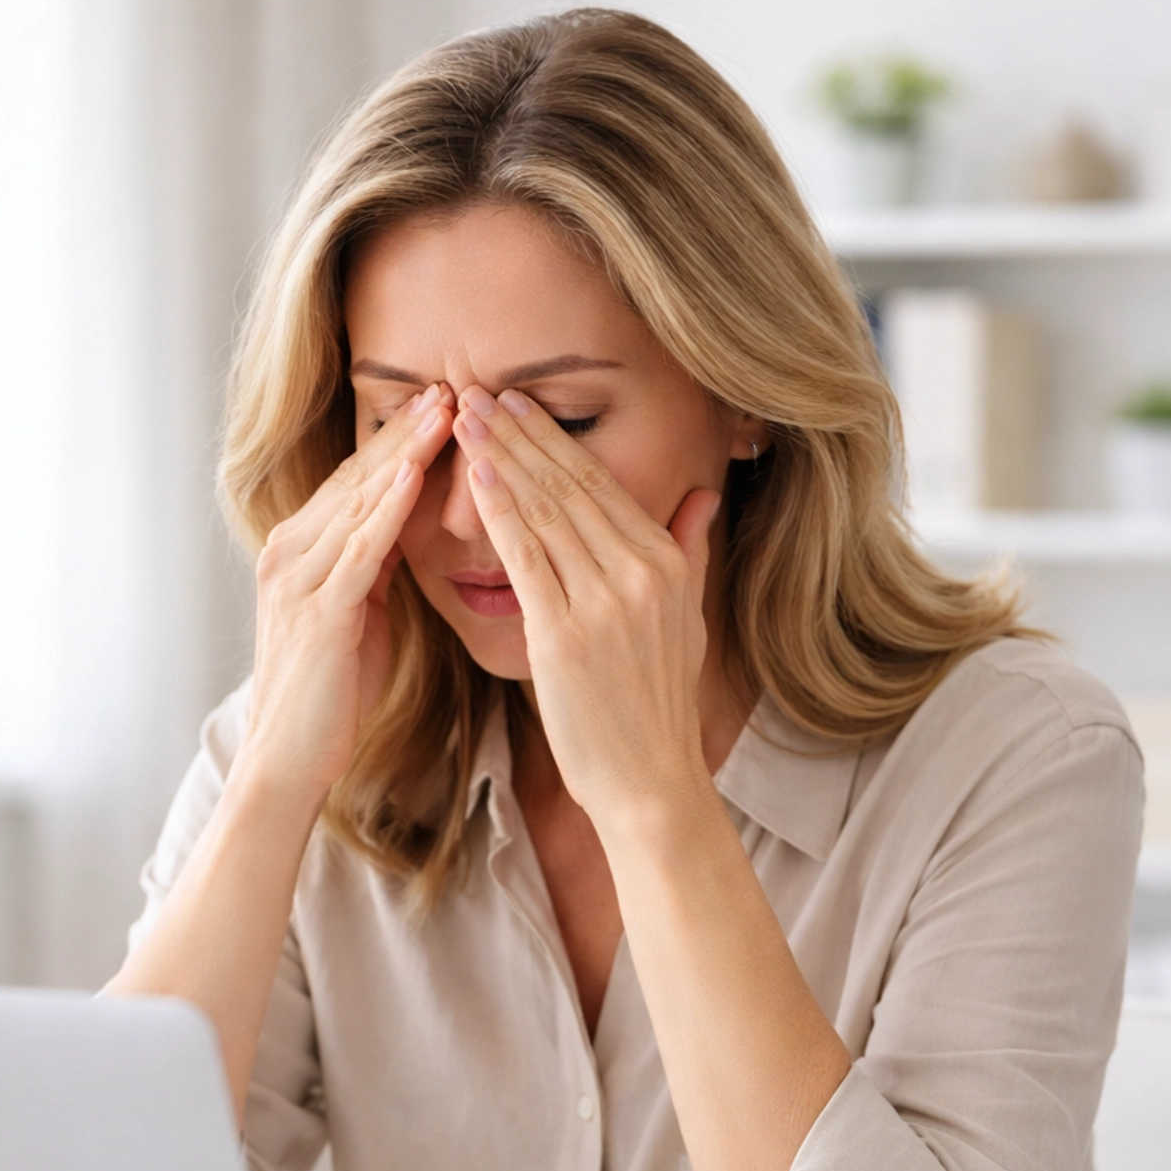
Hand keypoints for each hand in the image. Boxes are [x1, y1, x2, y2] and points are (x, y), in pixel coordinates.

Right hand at [240, 386, 455, 799]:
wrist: (287, 760)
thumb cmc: (330, 698)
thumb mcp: (357, 619)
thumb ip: (372, 570)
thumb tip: (406, 532)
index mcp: (301, 551)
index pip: (358, 481)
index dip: (402, 439)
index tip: (448, 401)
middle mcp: (290, 552)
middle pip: (359, 476)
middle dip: (408, 429)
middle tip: (456, 382)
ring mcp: (298, 579)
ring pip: (360, 500)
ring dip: (406, 452)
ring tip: (449, 409)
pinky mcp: (316, 611)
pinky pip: (360, 549)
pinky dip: (388, 508)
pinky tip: (417, 474)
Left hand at [453, 385, 721, 836]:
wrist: (650, 782)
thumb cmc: (656, 709)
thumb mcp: (690, 622)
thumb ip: (691, 553)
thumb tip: (704, 497)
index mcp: (667, 565)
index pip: (604, 485)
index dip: (558, 439)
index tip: (522, 402)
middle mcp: (640, 574)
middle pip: (572, 485)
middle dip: (522, 433)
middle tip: (481, 388)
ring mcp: (604, 603)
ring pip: (546, 511)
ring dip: (503, 457)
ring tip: (467, 416)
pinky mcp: (565, 636)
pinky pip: (527, 558)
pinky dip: (501, 512)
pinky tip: (477, 476)